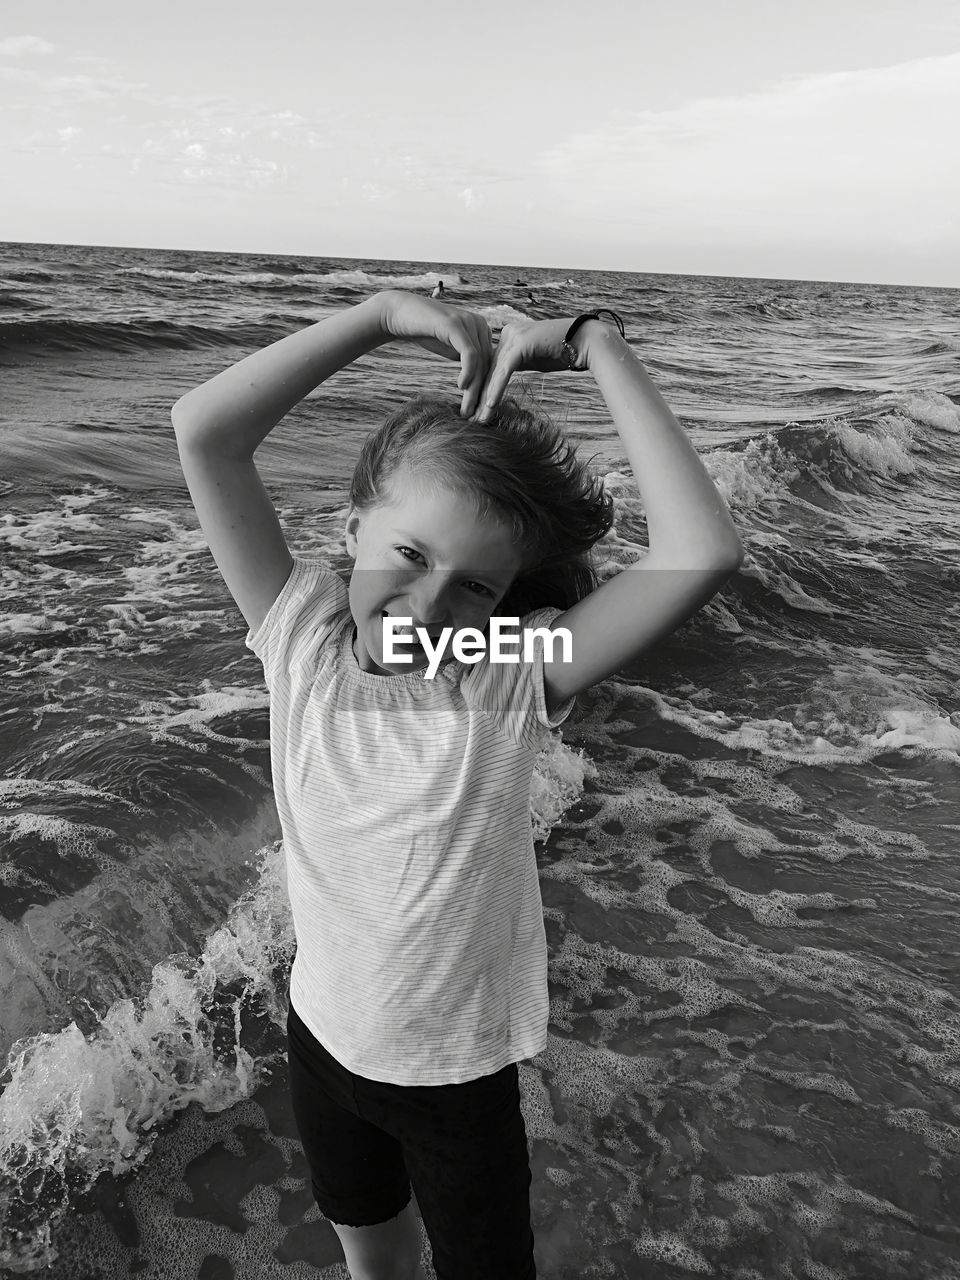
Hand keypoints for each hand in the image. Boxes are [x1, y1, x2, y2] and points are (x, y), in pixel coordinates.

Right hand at [376, 290, 494, 418]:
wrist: (401, 314)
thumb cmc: (426, 333)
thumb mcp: (451, 348)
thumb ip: (466, 360)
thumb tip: (477, 384)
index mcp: (482, 330)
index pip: (489, 364)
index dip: (485, 390)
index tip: (478, 412)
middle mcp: (480, 324)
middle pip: (487, 366)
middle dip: (481, 394)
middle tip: (475, 417)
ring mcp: (469, 323)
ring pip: (480, 363)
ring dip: (474, 390)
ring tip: (467, 410)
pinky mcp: (456, 326)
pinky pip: (469, 354)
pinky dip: (468, 373)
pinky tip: (461, 387)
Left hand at [473, 318, 577, 423]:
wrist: (585, 342)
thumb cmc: (562, 353)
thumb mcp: (533, 359)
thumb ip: (517, 364)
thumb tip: (503, 376)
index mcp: (509, 336)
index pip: (492, 366)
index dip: (484, 388)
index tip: (478, 409)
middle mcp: (508, 333)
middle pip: (490, 369)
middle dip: (481, 395)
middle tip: (473, 418)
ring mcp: (514, 336)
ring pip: (495, 372)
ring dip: (486, 396)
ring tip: (480, 417)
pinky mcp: (521, 344)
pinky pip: (505, 370)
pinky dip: (497, 388)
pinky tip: (491, 404)